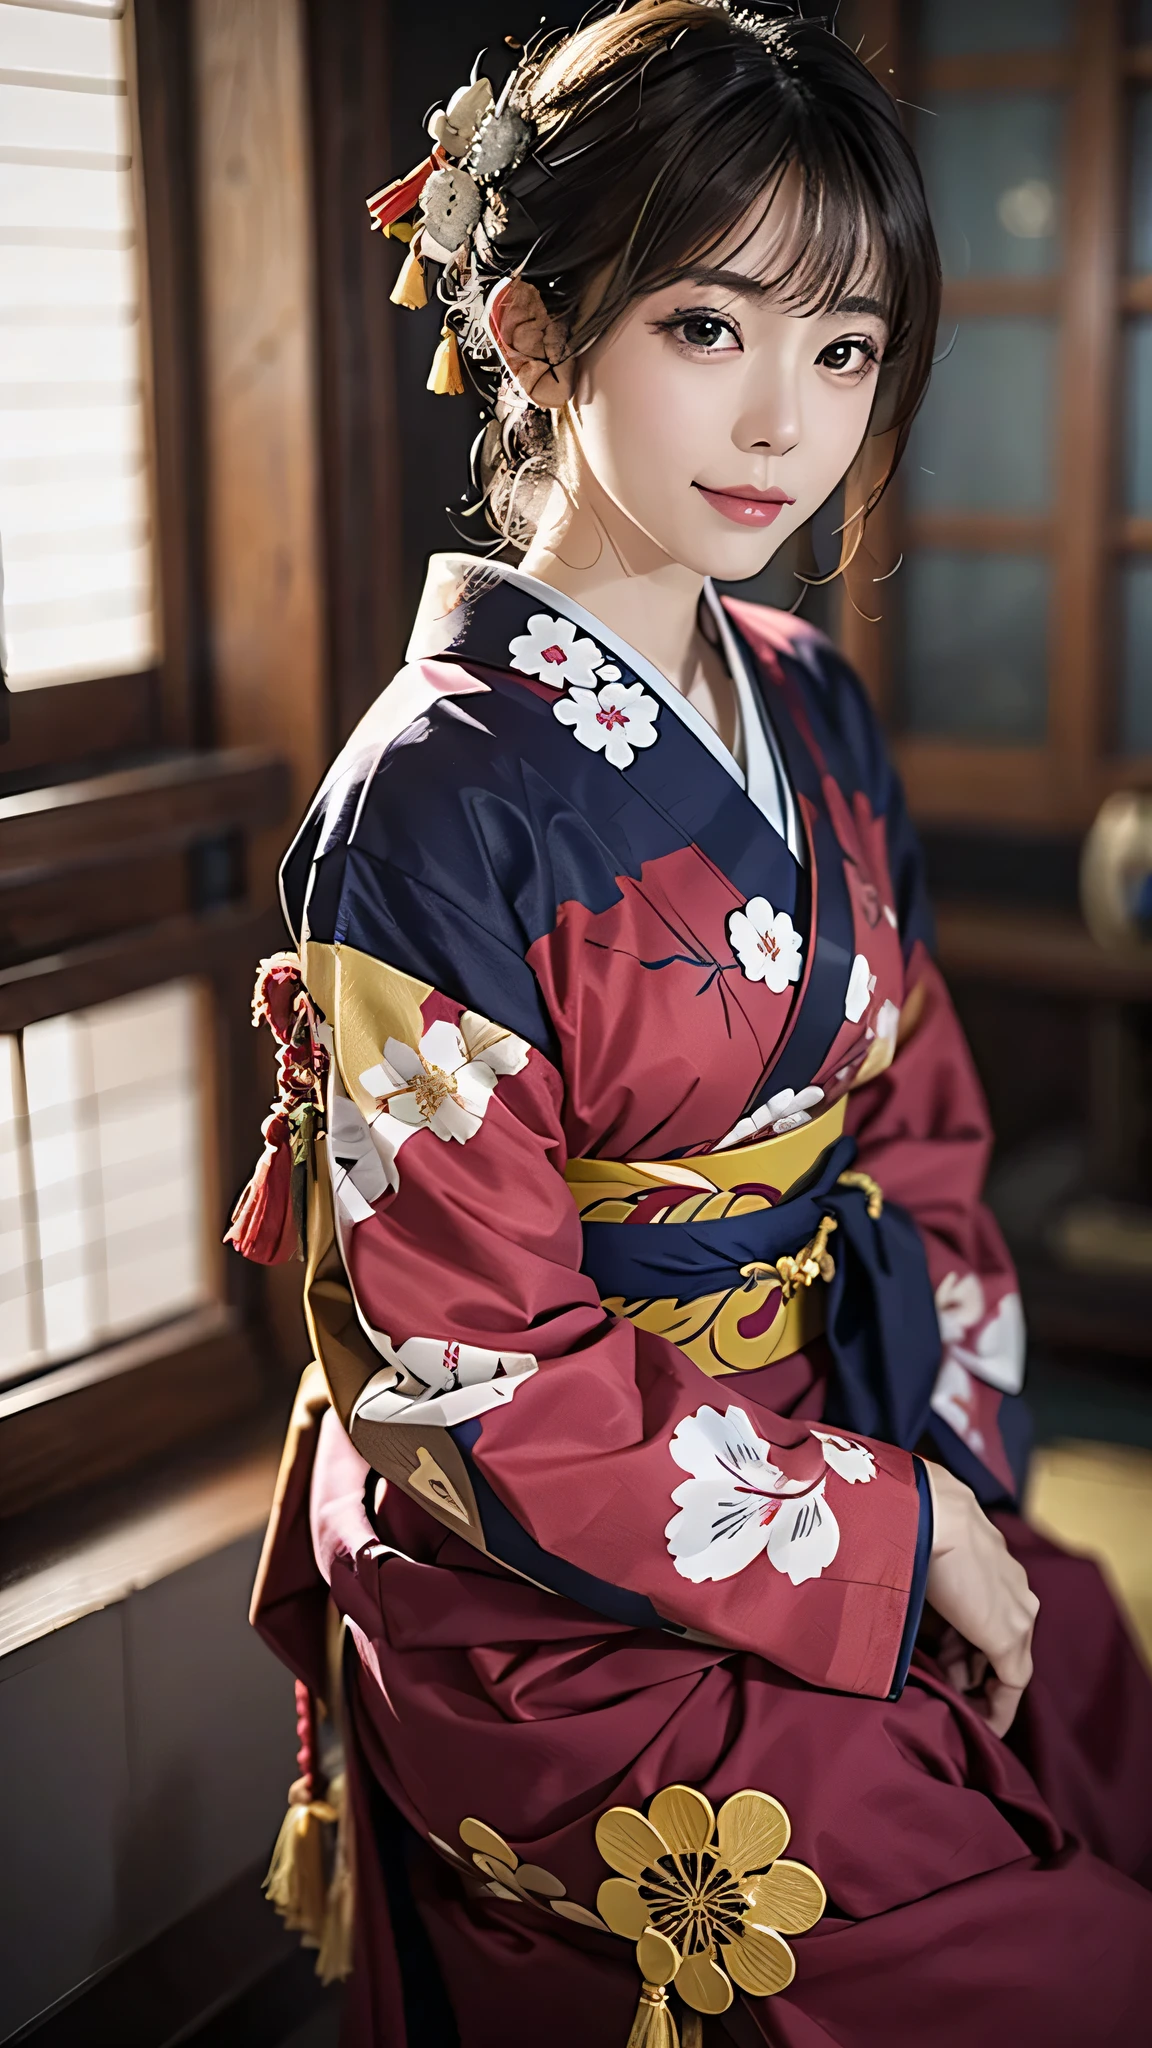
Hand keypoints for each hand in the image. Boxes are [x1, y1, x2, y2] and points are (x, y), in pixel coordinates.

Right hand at [922, 1461, 1038, 1736]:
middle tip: (941, 1682)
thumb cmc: (916, 1525)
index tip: (944, 1665)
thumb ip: (929, 1591)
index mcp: (994, 1568)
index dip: (965, 1646)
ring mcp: (1018, 1615)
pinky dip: (998, 1704)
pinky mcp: (1010, 1636)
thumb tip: (912, 1613)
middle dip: (968, 1667)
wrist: (932, 1511)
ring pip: (1002, 1661)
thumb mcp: (925, 1561)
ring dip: (976, 1682)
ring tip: (952, 1699)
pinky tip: (985, 1724)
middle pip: (996, 1642)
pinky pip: (1011, 1682)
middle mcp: (1015, 1592)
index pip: (986, 1616)